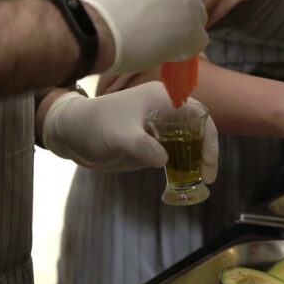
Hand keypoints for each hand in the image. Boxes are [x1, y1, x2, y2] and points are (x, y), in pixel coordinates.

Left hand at [43, 81, 219, 174]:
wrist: (73, 135)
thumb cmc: (95, 125)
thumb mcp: (120, 136)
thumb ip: (142, 146)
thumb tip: (165, 161)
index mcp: (163, 100)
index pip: (199, 114)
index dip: (209, 137)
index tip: (209, 161)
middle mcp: (166, 112)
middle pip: (200, 130)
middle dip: (207, 153)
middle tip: (208, 177)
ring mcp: (161, 129)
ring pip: (191, 145)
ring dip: (197, 163)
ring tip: (201, 183)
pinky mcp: (155, 145)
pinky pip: (177, 156)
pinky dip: (184, 168)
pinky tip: (185, 182)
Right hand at [80, 0, 208, 73]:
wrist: (97, 29)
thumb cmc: (103, 1)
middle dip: (185, 3)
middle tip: (161, 16)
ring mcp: (193, 2)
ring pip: (200, 17)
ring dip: (185, 25)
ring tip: (155, 33)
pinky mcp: (195, 31)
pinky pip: (198, 40)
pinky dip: (184, 47)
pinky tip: (162, 48)